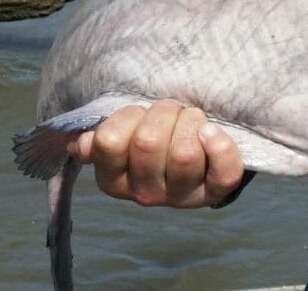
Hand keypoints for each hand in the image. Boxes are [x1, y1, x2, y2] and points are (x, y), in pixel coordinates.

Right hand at [68, 99, 243, 206]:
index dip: (128, 116)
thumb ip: (102, 137)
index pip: (109, 141)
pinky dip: (219, 144)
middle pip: (147, 142)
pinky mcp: (215, 192)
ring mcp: (181, 196)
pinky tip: (211, 131)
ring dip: (190, 121)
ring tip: (192, 120)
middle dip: (163, 112)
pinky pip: (222, 171)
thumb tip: (84, 144)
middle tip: (172, 112)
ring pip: (183, 153)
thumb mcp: (123, 133)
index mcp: (114, 180)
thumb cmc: (155, 135)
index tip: (140, 113)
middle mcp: (145, 195)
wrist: (196, 149)